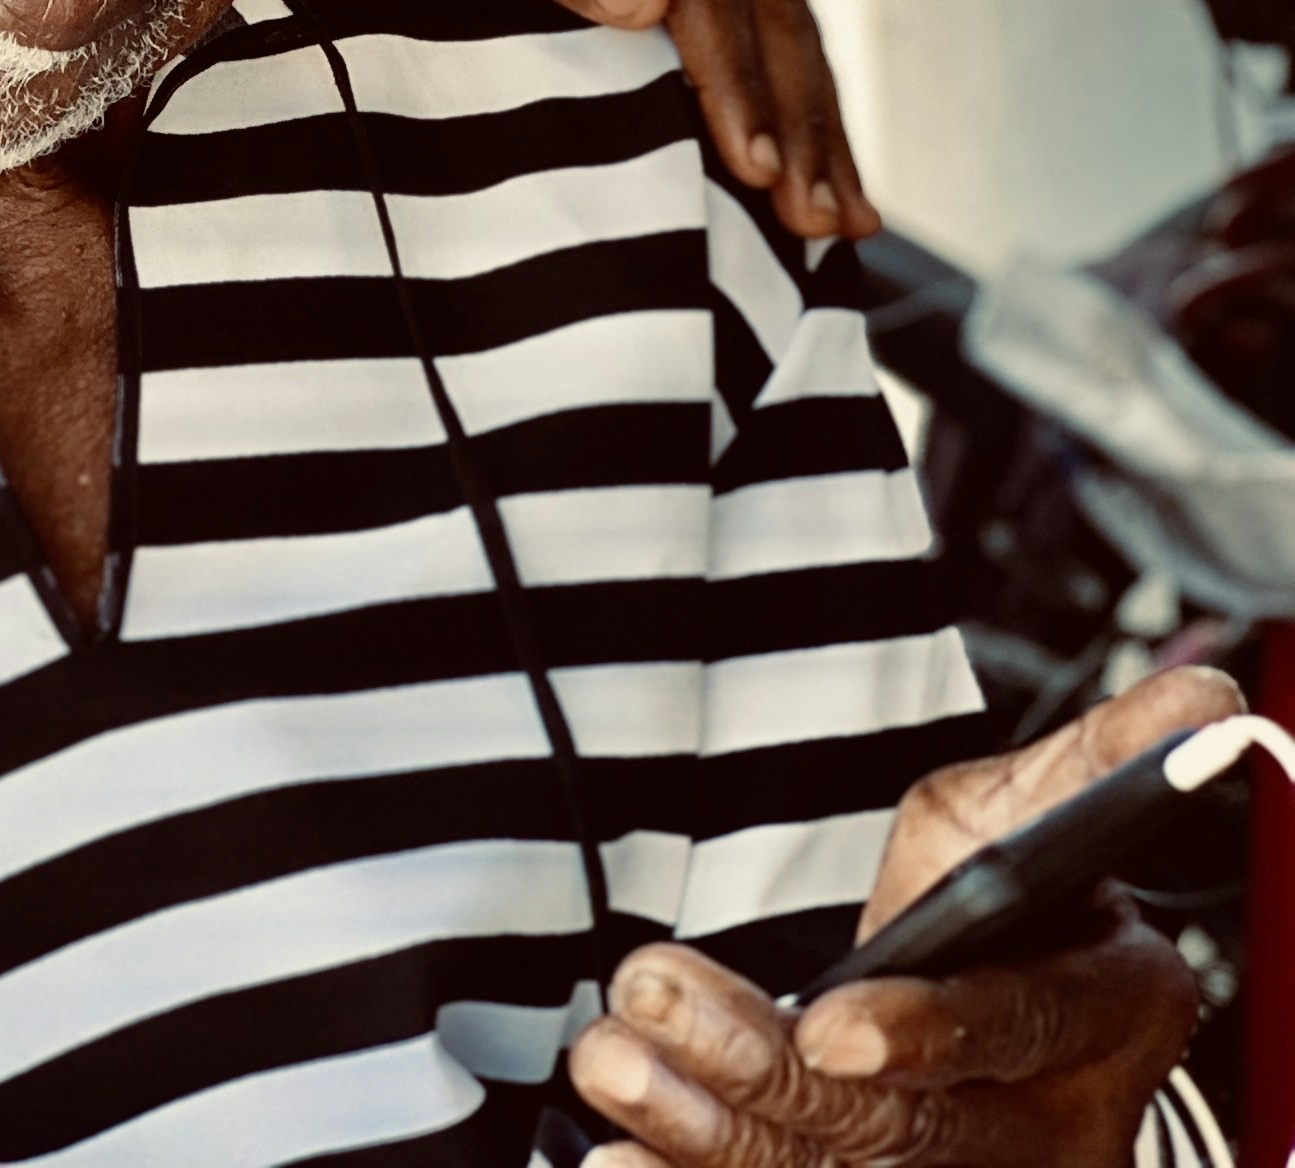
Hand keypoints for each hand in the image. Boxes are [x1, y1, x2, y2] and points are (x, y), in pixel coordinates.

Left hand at [353, 0, 871, 238]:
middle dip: (802, 119)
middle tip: (824, 223)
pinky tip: (809, 157)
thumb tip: (648, 5)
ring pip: (781, 16)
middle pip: (770, 4)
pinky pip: (754, 10)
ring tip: (845, 220)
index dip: (735, 81)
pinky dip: (785, 87)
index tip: (752, 169)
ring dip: (815, 119)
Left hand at [566, 667, 1229, 1165]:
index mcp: (1113, 1013)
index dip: (926, 1031)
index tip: (826, 1026)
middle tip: (645, 997)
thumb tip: (1205, 693)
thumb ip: (1094, 761)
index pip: (1016, 1028)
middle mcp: (1061, 1125)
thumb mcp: (1027, 812)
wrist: (964, 988)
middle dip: (764, 1068)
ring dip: (712, 1133)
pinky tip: (621, 1158)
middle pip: (913, 1126)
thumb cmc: (998, 896)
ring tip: (609, 1061)